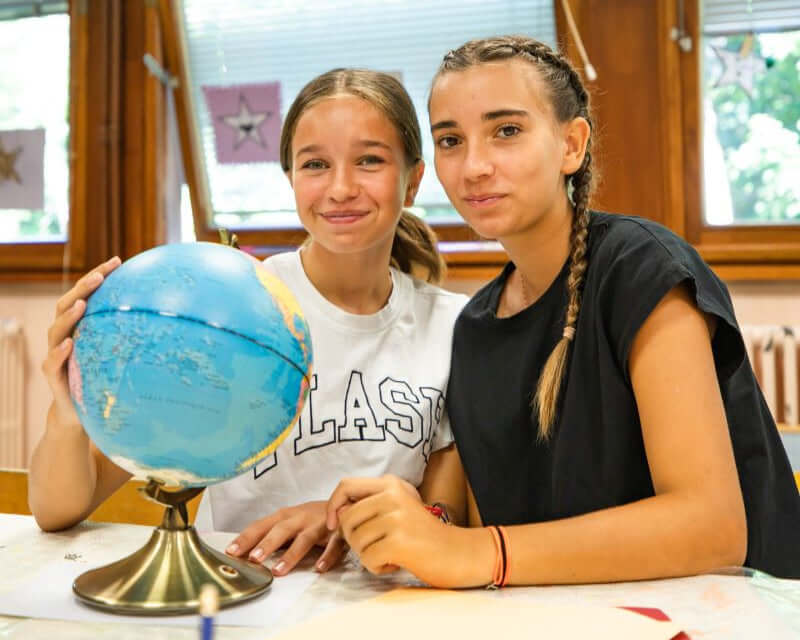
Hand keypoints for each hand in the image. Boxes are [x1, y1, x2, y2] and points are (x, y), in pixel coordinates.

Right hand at [41, 256, 120, 430]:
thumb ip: (135, 336)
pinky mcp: (53, 377)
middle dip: (82, 288)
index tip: (118, 260)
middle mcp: (64, 336)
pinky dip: (59, 352)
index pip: (86, 294)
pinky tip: (69, 344)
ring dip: (69, 316)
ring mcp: (56, 355)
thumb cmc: (103, 379)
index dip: (99, 275)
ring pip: (55, 329)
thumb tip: (175, 319)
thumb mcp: (121, 356)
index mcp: (81, 326)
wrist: (78, 414)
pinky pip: (52, 363)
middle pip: (67, 304)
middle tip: (99, 277)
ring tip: (82, 305)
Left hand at [225, 501, 346, 575]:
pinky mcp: (338, 532)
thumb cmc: (311, 517)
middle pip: (281, 529)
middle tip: (253, 558)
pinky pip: (333, 545)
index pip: (262, 525)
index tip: (231, 551)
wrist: (345, 502)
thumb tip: (245, 552)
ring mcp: (319, 524)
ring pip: (304, 538)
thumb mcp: (290, 522)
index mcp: (285, 516)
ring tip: (279, 570)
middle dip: (267, 543)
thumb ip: (271, 534)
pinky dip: (327, 556)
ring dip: (291, 554)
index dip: (246, 538)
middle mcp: (300, 518)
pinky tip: (319, 568)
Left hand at [326, 475, 464, 585]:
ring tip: (389, 554)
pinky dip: (377, 567)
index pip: (346, 486)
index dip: (333, 506)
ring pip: (356, 540)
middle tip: (374, 547)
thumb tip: (336, 514)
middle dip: (353, 540)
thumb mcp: (398, 510)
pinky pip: (367, 559)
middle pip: (347, 518)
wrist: (460, 553)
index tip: (334, 525)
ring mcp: (396, 518)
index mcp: (392, 484)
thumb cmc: (424, 535)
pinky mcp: (398, 541)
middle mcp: (393, 496)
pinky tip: (395, 564)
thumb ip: (370, 506)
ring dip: (367, 555)